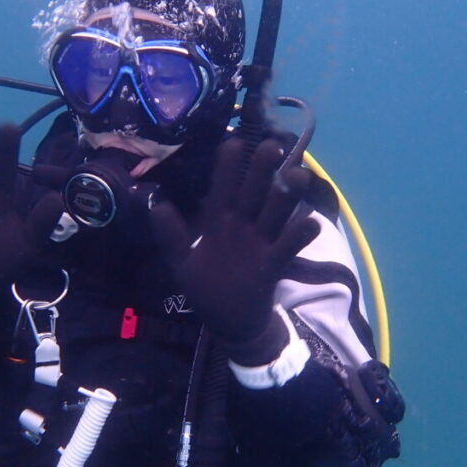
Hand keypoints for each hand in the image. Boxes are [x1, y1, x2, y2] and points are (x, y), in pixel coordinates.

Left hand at [151, 137, 319, 357]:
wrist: (231, 323)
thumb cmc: (207, 289)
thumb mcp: (182, 263)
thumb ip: (171, 235)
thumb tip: (155, 205)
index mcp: (219, 224)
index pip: (222, 190)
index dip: (226, 168)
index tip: (232, 143)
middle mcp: (242, 227)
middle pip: (254, 194)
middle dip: (262, 171)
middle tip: (272, 145)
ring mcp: (260, 244)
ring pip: (274, 214)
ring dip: (287, 195)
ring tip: (298, 173)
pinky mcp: (273, 265)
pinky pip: (287, 247)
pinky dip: (299, 235)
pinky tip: (311, 221)